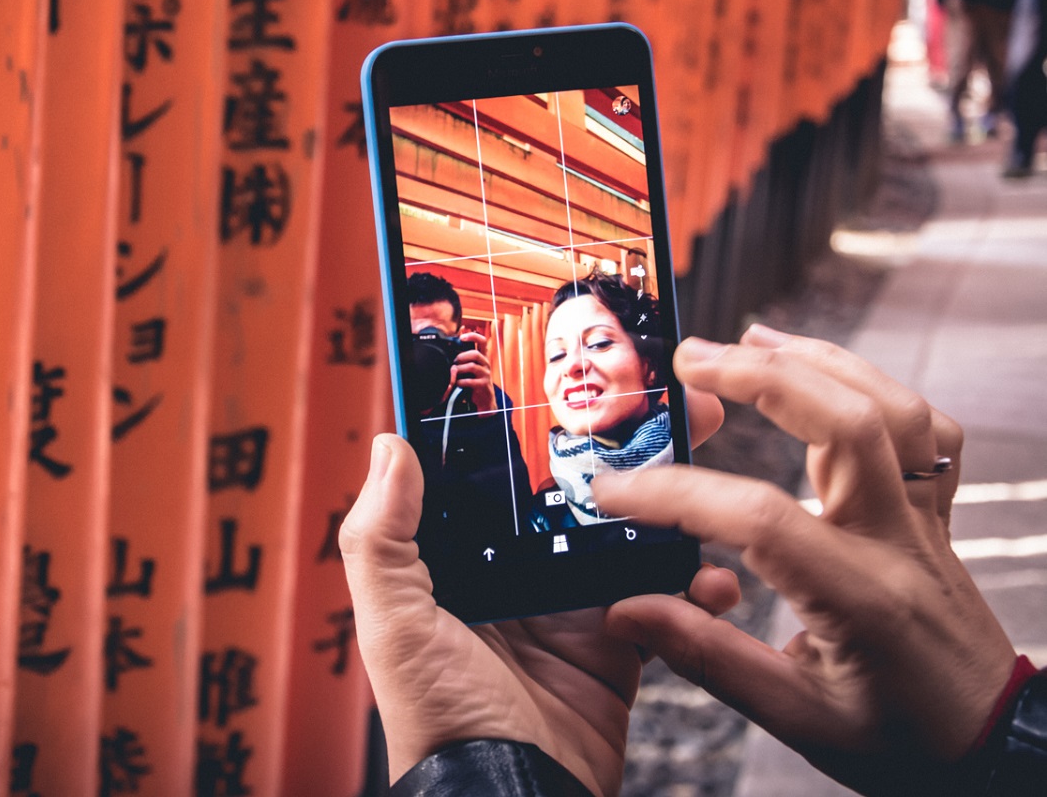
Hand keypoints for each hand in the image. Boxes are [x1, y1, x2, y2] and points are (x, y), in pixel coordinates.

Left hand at [342, 390, 726, 794]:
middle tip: (658, 398)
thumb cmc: (439, 721)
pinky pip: (662, 597)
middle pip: (569, 489)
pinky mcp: (619, 641)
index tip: (557, 373)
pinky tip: (712, 572)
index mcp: (457, 557)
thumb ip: (382, 538)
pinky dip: (693, 583)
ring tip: (700, 461)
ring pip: (625, 531)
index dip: (521, 425)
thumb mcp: (393, 623)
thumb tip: (390, 446)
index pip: (489, 474)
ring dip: (665, 499)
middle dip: (613, 443)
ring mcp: (571, 604)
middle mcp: (515, 570)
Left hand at [450, 329, 496, 412]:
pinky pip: (470, 381)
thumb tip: (453, 344)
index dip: (473, 336)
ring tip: (454, 373)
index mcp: (482, 357)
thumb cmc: (474, 380)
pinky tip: (458, 383)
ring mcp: (486, 374)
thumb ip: (464, 357)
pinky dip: (461, 382)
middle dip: (462, 356)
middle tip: (455, 361)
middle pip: (475, 354)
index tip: (462, 336)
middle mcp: (486, 363)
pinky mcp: (483, 385)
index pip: (482, 341)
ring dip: (460, 369)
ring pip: (472, 366)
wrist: (484, 398)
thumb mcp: (470, 367)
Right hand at [597, 327, 1017, 794]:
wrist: (990, 753)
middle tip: (692, 359)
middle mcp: (900, 544)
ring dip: (820, 360)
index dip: (677, 493)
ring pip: (893, 410)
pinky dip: (878, 389)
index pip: (758, 519)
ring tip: (755, 337)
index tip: (617, 489)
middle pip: (847, 424)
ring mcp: (926, 524)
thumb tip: (627, 609)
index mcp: (859, 597)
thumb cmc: (901, 743)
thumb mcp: (795, 716)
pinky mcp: (937, 519)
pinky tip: (830, 377)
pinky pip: (928, 433)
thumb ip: (707, 656)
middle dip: (762, 377)